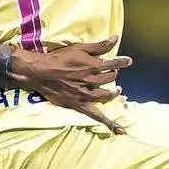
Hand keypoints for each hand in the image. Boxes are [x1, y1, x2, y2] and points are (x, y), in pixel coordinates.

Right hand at [15, 36, 132, 134]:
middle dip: (113, 74)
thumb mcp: (79, 48)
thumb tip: (116, 38)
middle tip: (112, 73)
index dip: (122, 62)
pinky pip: (97, 116)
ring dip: (113, 93)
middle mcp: (92, 81)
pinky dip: (109, 123)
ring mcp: (87, 95)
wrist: (41, 73)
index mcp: (93, 66)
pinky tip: (119, 130)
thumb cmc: (58, 58)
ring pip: (106, 95)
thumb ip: (99, 46)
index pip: (114, 64)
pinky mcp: (80, 105)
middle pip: (109, 79)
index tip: (128, 61)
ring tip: (116, 91)